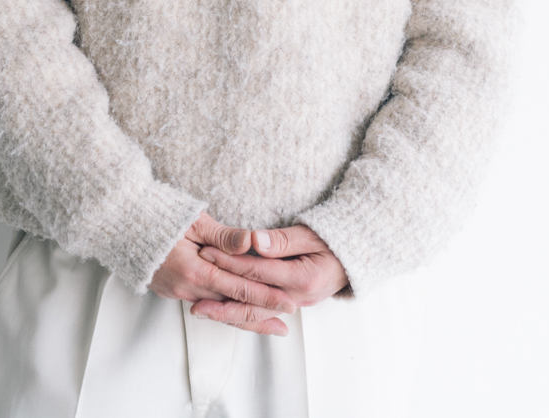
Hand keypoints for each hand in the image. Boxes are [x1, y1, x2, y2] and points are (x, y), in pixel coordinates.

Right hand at [150, 213, 297, 336]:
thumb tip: (252, 243)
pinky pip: (205, 306)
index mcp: (196, 270)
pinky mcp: (172, 291)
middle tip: (285, 327)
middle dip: (260, 317)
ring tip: (268, 328)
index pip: (239, 288)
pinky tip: (237, 315)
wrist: (121, 225)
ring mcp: (179, 292)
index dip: (265, 297)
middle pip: (232, 308)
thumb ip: (225, 236)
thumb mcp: (195, 221)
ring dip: (244, 320)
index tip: (288, 303)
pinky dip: (224, 313)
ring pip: (219, 311)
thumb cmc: (159, 216)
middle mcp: (188, 288)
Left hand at [193, 224, 348, 312]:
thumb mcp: (309, 233)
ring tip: (200, 310)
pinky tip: (224, 314)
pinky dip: (242, 314)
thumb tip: (253, 241)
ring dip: (227, 312)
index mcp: (302, 278)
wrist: (355, 256)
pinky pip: (263, 313)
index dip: (229, 262)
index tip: (206, 252)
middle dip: (221, 299)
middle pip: (252, 301)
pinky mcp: (292, 305)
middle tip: (193, 296)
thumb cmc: (333, 240)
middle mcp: (298, 298)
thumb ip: (280, 240)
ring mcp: (295, 305)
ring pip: (256, 313)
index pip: (256, 271)